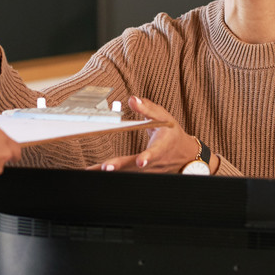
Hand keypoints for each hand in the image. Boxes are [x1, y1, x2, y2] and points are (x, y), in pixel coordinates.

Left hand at [87, 96, 201, 173]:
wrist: (184, 154)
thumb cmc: (171, 132)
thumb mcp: (164, 117)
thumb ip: (147, 108)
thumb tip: (132, 99)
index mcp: (161, 146)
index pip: (154, 153)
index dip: (147, 158)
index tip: (141, 162)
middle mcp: (153, 162)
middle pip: (135, 167)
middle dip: (120, 167)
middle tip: (105, 168)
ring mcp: (147, 171)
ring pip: (127, 174)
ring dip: (109, 175)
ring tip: (90, 171)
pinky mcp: (141, 175)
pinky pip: (125, 175)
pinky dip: (111, 175)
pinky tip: (94, 173)